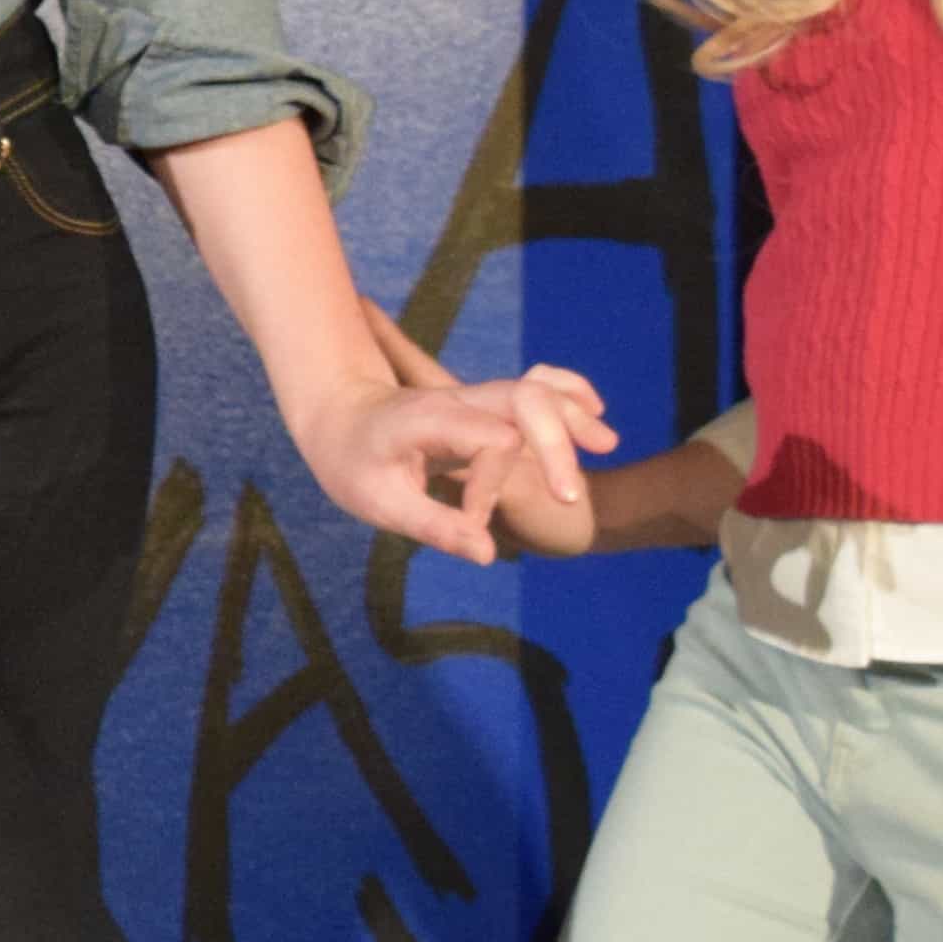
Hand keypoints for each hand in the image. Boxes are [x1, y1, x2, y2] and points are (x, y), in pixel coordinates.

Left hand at [364, 308, 597, 551]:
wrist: (335, 413)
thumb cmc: (353, 464)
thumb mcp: (381, 504)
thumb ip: (435, 527)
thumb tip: (487, 555)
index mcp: (432, 420)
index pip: (490, 443)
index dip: (489, 489)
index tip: (472, 522)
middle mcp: (460, 401)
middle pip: (525, 402)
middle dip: (556, 444)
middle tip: (569, 496)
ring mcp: (476, 398)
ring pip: (537, 391)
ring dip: (571, 416)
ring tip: (607, 443)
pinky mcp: (487, 405)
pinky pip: (536, 386)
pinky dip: (566, 394)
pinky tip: (594, 412)